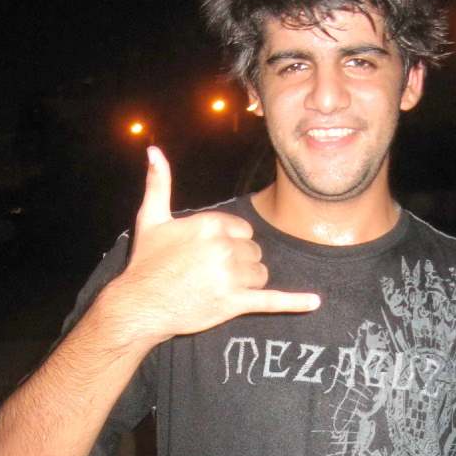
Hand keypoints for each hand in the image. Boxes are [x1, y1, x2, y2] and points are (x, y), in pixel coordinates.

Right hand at [115, 146, 320, 343]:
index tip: (208, 255)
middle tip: (209, 275)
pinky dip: (295, 302)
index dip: (230, 244)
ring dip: (246, 283)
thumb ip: (158, 183)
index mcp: (211, 223)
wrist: (140, 305)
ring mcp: (231, 276)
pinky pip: (272, 300)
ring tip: (218, 289)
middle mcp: (224, 247)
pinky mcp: (234, 302)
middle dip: (238, 264)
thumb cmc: (146, 262)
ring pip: (260, 275)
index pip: (244, 231)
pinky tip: (314, 302)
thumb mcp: (151, 218)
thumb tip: (153, 150)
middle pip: (254, 253)